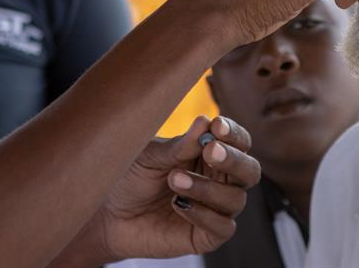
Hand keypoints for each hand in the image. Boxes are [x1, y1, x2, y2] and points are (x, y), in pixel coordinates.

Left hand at [89, 115, 260, 261]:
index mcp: (212, 154)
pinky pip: (223, 228)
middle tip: (210, 151)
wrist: (109, 214)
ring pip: (235, 199)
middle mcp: (221, 180)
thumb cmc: (133, 177)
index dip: (234, 134)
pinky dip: (204, 215)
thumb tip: (206, 121)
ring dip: (207, 188)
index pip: (240, 142)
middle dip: (233, 159)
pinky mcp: (206, 236)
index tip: (217, 126)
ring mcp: (216, 209)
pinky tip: (178, 204)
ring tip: (174, 180)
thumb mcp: (152, 155)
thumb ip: (180, 145)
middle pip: (250, 170)